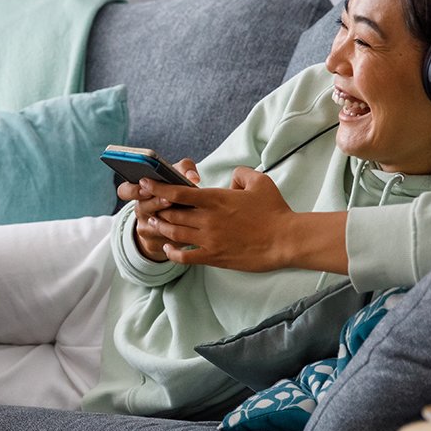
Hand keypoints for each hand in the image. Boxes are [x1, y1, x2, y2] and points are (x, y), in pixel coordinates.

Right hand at [116, 157, 201, 262]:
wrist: (175, 220)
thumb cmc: (176, 191)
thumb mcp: (177, 177)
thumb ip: (184, 169)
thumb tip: (193, 178)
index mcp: (138, 192)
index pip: (124, 190)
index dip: (133, 190)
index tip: (145, 187)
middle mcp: (139, 210)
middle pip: (142, 208)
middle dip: (156, 203)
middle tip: (169, 200)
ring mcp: (145, 229)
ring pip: (155, 226)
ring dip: (170, 220)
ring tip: (185, 216)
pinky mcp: (154, 244)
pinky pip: (166, 240)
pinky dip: (179, 234)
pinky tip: (192, 229)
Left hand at [140, 166, 301, 271]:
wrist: (285, 239)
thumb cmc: (274, 210)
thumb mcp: (259, 182)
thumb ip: (241, 174)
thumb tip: (231, 178)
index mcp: (216, 199)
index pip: (179, 193)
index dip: (158, 188)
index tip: (145, 184)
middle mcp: (208, 219)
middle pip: (171, 214)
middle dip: (157, 209)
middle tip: (148, 206)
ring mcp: (209, 239)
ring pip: (174, 234)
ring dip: (161, 228)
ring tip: (153, 223)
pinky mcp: (214, 256)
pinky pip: (185, 257)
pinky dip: (172, 253)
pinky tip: (168, 249)